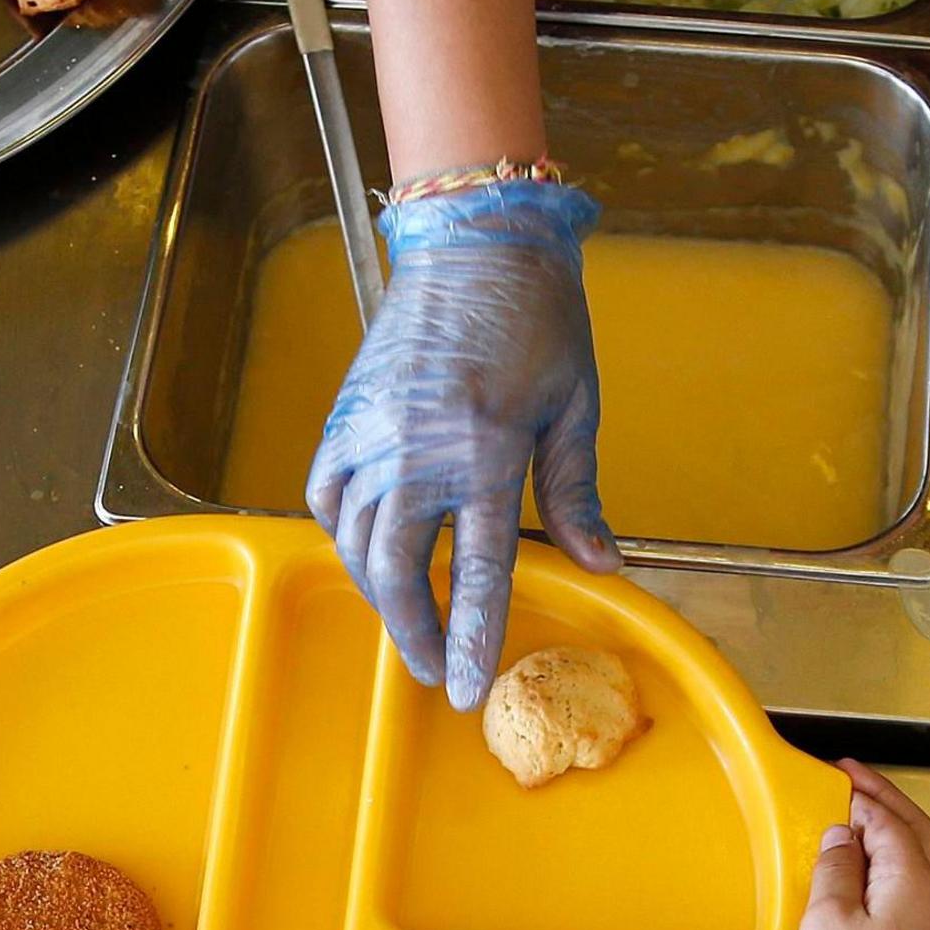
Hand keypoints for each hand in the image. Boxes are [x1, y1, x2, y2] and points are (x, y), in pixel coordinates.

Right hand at [305, 178, 616, 709]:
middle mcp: (416, 448)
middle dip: (414, 631)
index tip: (466, 688)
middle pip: (397, 570)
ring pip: (355, 541)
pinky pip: (326, 495)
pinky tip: (369, 551)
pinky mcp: (345, 414)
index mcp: (484, 450)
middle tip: (434, 669)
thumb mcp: (573, 407)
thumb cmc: (538, 317)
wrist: (476, 242)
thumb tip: (602, 565)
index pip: (477, 571)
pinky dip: (343, 533)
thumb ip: (576, 494)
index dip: (472, 638)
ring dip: (379, 591)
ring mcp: (371, 431)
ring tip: (408, 620)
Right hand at [792, 763, 929, 929]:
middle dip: (888, 803)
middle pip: (919, 833)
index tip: (839, 774)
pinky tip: (860, 880)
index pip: (891, 821)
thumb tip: (843, 836)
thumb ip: (835, 869)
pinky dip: (888, 870)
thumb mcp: (828, 923)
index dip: (864, 793)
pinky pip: (911, 893)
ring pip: (920, 863)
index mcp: (917, 883)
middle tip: (855, 782)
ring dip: (890, 835)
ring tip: (855, 823)